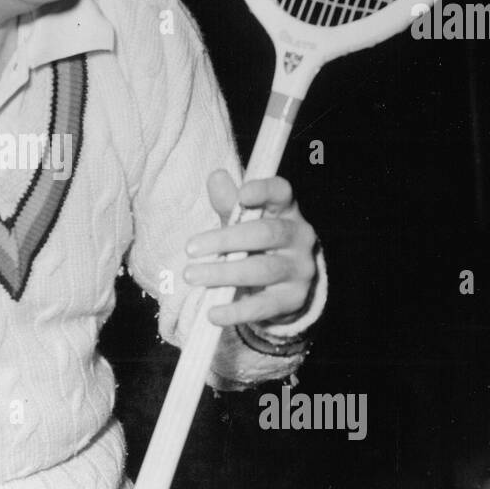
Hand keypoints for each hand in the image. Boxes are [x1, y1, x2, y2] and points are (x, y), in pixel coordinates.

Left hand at [183, 171, 316, 326]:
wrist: (284, 286)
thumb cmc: (256, 244)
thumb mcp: (243, 221)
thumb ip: (229, 202)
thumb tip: (216, 176)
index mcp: (286, 210)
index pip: (281, 192)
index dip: (264, 191)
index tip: (242, 195)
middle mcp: (299, 237)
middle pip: (265, 233)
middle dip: (225, 240)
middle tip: (190, 248)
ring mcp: (300, 269)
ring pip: (263, 269)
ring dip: (224, 273)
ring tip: (192, 276)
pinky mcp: (293, 299)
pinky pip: (263, 306)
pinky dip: (236, 311)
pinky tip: (212, 312)